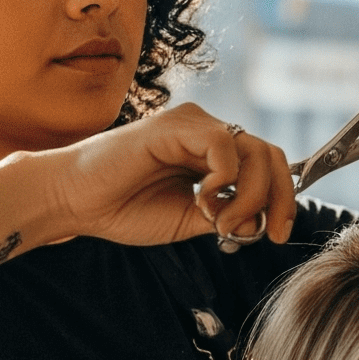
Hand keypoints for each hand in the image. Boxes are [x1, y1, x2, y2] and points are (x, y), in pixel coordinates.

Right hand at [33, 102, 295, 248]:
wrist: (75, 201)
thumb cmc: (123, 209)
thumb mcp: (188, 221)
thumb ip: (227, 218)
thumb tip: (262, 224)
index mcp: (213, 154)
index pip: (268, 165)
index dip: (283, 199)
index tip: (278, 234)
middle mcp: (208, 133)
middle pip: (271, 155)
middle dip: (278, 197)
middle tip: (267, 232)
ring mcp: (193, 125)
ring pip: (254, 150)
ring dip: (248, 195)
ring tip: (217, 221)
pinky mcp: (175, 125)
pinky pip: (223, 145)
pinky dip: (223, 179)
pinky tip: (200, 200)